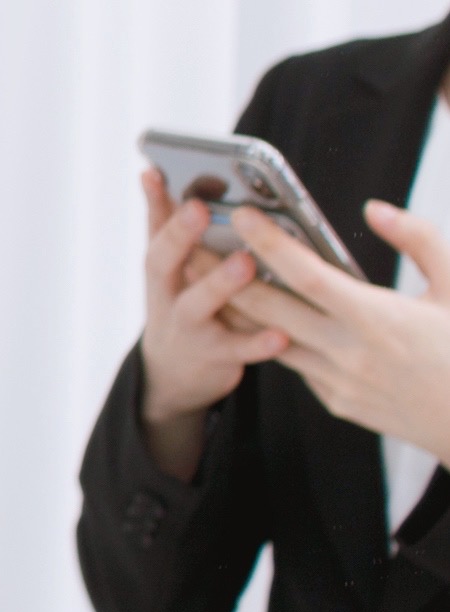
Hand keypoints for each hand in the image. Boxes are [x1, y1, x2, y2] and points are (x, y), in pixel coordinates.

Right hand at [136, 169, 284, 479]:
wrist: (172, 374)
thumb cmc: (179, 304)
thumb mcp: (165, 268)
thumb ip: (164, 224)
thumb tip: (152, 171)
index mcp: (159, 268)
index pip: (151, 228)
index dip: (153, 202)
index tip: (156, 173)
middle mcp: (166, 294)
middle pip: (164, 262)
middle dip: (180, 235)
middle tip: (199, 209)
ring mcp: (189, 326)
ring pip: (198, 304)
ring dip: (220, 284)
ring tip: (245, 262)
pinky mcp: (216, 357)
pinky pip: (239, 350)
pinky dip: (257, 343)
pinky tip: (279, 334)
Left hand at [227, 201, 449, 460]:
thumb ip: (419, 241)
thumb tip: (374, 209)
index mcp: (380, 320)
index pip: (309, 276)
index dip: (270, 244)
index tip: (241, 214)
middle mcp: (351, 353)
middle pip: (269, 308)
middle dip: (224, 272)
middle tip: (193, 239)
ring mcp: (339, 382)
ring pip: (270, 337)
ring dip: (234, 304)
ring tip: (204, 271)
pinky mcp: (336, 402)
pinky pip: (292, 362)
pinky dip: (268, 335)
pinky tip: (249, 310)